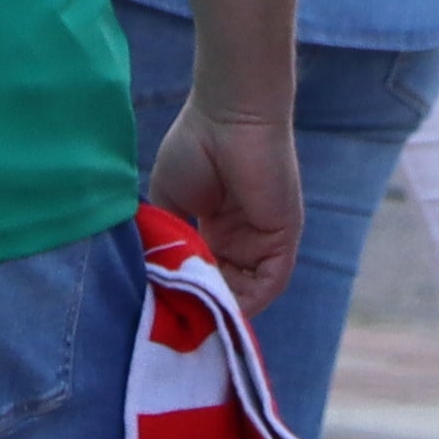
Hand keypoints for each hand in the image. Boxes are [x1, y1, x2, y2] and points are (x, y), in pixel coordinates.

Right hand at [151, 101, 303, 316]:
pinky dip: (246, 302)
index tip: (162, 307)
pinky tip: (218, 306)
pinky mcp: (284, 239)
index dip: (187, 292)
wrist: (227, 117)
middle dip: (203, 306)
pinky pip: (269, 284)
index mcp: (217, 229)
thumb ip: (167, 240)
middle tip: (176, 322)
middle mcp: (243, 238)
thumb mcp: (168, 202)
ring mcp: (264, 240)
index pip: (206, 275)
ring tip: (192, 317)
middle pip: (226, 289)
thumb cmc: (194, 147)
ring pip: (246, 293)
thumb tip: (154, 277)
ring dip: (221, 308)